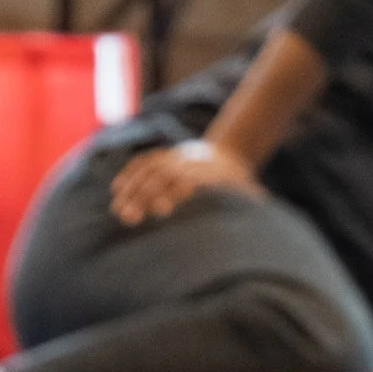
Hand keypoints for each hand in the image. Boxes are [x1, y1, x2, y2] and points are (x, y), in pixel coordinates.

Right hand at [107, 136, 260, 227]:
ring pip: (150, 168)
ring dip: (132, 189)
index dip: (176, 192)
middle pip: (164, 176)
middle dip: (145, 196)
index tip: (164, 211)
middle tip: (129, 218)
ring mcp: (175, 157)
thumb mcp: (247, 194)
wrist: (231, 153)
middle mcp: (190, 162)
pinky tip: (117, 189)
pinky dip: (130, 173)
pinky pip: (143, 161)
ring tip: (118, 211)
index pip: (191, 180)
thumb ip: (245, 206)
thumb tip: (255, 216)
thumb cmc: (239, 186)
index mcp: (211, 173)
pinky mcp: (165, 155)